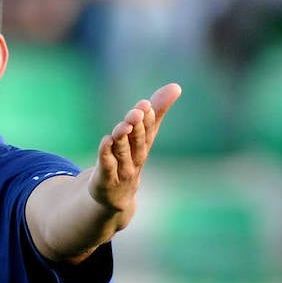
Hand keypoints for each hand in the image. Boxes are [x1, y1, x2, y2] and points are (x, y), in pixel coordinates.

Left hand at [89, 83, 180, 213]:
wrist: (116, 195)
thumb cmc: (130, 159)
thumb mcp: (143, 136)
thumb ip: (156, 111)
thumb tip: (176, 86)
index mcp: (144, 146)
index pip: (149, 132)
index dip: (148, 119)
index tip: (146, 105)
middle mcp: (135, 159)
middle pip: (138, 142)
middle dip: (137, 127)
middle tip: (136, 112)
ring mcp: (121, 170)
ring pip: (123, 152)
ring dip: (123, 138)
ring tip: (122, 125)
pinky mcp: (106, 178)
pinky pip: (107, 165)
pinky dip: (107, 154)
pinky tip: (105, 140)